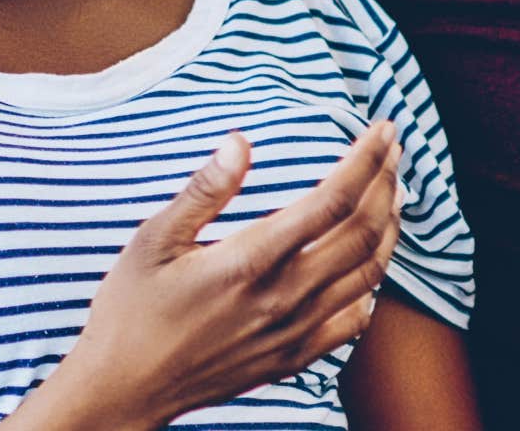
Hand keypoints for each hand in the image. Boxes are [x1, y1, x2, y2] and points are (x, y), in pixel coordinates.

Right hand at [8, 122, 404, 430]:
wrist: (125, 389)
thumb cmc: (131, 310)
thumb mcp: (153, 240)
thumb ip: (203, 191)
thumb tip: (239, 141)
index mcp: (251, 261)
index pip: (332, 201)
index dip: (366, 160)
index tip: (381, 130)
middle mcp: (283, 298)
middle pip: (362, 233)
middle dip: (387, 183)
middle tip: (394, 151)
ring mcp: (293, 332)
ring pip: (368, 274)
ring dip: (389, 229)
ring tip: (394, 194)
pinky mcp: (293, 358)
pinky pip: (354, 321)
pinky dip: (372, 287)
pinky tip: (370, 265)